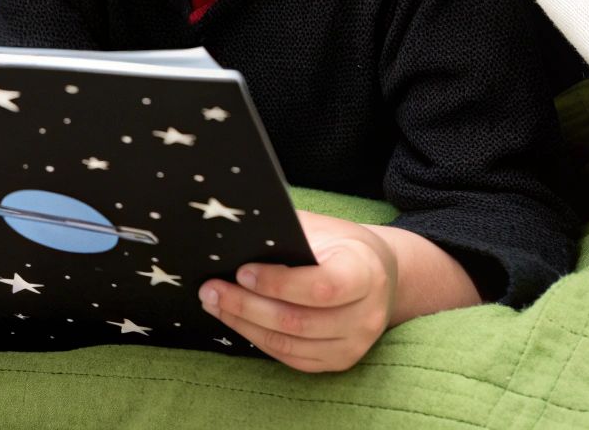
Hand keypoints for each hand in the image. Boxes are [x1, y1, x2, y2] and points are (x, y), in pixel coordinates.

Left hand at [198, 210, 397, 371]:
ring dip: (244, 323)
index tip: (241, 271)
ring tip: (214, 303)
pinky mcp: (339, 361)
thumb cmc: (341, 245)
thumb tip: (235, 237)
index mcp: (366, 273)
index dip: (277, 283)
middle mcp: (367, 315)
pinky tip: (235, 320)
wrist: (378, 274)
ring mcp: (354, 344)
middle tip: (210, 288)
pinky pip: (292, 357)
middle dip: (246, 305)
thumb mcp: (322, 228)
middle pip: (298, 321)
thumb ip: (286, 234)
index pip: (321, 287)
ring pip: (289, 343)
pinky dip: (258, 339)